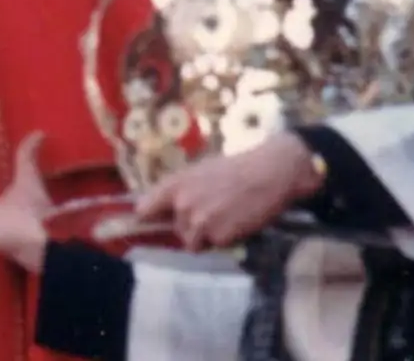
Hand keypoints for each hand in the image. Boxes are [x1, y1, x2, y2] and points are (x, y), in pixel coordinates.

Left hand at [135, 132, 323, 249]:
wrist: (269, 173)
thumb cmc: (236, 168)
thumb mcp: (201, 171)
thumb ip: (181, 189)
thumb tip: (166, 206)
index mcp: (175, 185)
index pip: (145, 209)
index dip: (147, 218)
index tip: (144, 225)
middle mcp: (182, 205)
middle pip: (176, 230)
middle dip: (190, 227)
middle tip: (213, 212)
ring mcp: (200, 222)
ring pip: (193, 242)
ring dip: (206, 237)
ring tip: (226, 218)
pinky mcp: (219, 236)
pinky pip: (215, 245)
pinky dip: (225, 239)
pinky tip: (238, 222)